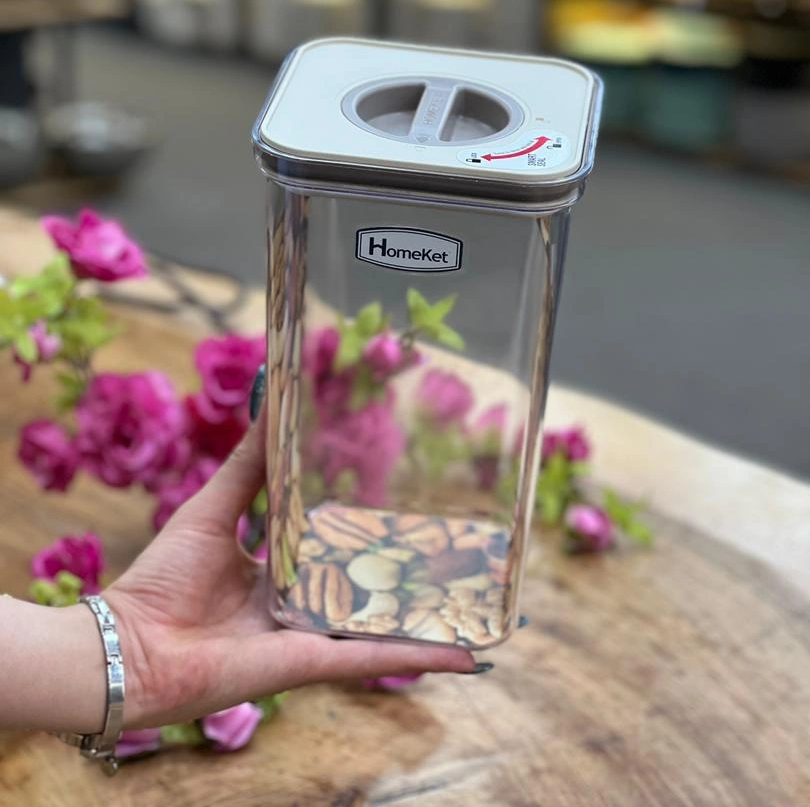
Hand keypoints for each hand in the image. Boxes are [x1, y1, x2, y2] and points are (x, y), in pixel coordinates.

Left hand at [106, 409, 475, 728]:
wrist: (132, 644)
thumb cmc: (163, 577)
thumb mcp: (214, 506)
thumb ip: (247, 464)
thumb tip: (269, 405)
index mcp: (277, 572)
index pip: (334, 548)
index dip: (367, 529)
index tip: (404, 506)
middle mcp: (301, 605)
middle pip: (366, 586)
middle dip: (410, 575)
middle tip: (461, 553)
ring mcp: (312, 635)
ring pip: (383, 624)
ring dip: (430, 620)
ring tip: (480, 606)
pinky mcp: (315, 660)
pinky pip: (375, 657)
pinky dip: (421, 655)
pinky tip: (466, 652)